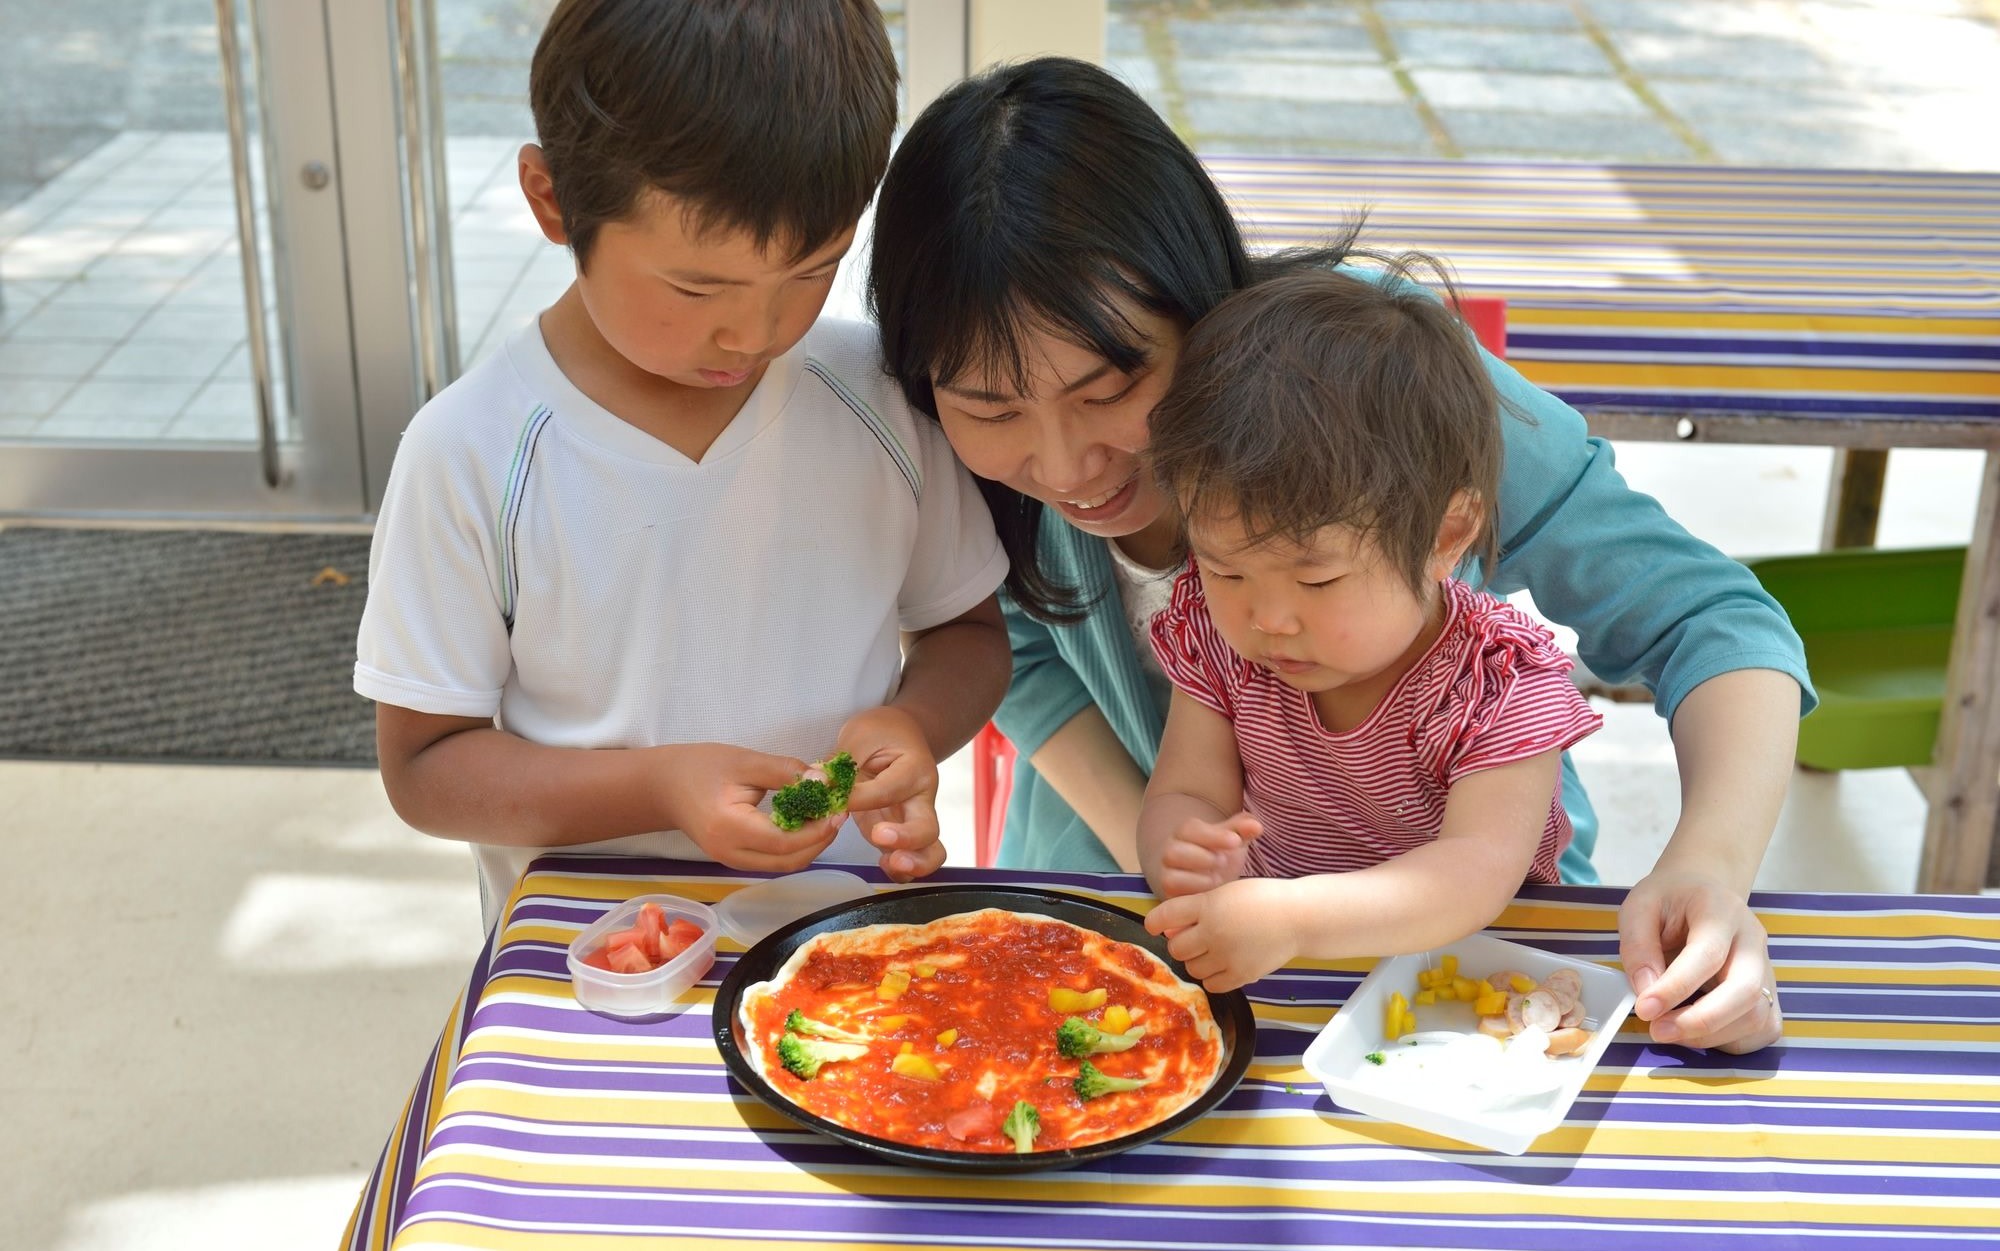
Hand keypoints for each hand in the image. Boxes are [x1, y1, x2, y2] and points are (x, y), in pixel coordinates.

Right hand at [655, 743, 841, 872]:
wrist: (664, 785)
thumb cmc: (700, 767)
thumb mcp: (745, 760)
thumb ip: (786, 772)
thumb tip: (824, 781)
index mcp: (730, 829)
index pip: (784, 841)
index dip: (817, 829)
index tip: (838, 808)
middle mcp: (730, 854)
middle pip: (789, 861)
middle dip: (820, 840)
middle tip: (838, 812)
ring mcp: (732, 861)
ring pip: (784, 864)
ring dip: (810, 845)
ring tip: (826, 815)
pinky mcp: (735, 859)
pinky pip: (773, 859)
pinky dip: (795, 845)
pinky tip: (806, 822)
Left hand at [837, 706, 942, 881]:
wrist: (900, 736)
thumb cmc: (881, 733)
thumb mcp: (860, 735)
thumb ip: (840, 762)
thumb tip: (817, 783)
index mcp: (914, 769)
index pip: (888, 789)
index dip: (860, 797)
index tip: (834, 801)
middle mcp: (921, 798)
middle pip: (927, 827)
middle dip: (907, 838)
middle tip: (880, 837)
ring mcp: (915, 819)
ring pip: (930, 850)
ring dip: (913, 863)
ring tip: (889, 863)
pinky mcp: (903, 834)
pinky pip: (912, 858)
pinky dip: (901, 870)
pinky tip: (883, 866)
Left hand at [1143, 878, 1298, 992]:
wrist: (1298, 917)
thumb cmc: (1261, 899)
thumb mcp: (1226, 892)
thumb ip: (1196, 909)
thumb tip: (1168, 930)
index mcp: (1208, 906)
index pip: (1165, 916)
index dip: (1154, 922)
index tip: (1155, 926)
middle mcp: (1213, 932)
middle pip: (1176, 947)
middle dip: (1181, 942)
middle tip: (1195, 938)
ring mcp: (1227, 956)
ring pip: (1192, 967)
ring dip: (1197, 960)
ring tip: (1213, 950)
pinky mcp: (1241, 975)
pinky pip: (1211, 984)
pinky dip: (1213, 976)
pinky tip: (1223, 964)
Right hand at [1156, 812, 1261, 897]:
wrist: (1205, 880)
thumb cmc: (1220, 856)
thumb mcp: (1232, 840)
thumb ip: (1242, 830)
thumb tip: (1256, 826)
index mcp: (1186, 833)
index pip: (1190, 829)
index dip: (1214, 836)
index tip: (1236, 842)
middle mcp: (1172, 852)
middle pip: (1174, 851)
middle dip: (1202, 858)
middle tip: (1224, 862)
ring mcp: (1168, 875)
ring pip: (1170, 877)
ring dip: (1197, 880)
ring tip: (1217, 880)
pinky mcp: (1170, 895)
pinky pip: (1174, 898)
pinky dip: (1193, 895)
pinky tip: (1210, 894)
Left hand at [1619, 866, 1781, 1052]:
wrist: (1701, 892)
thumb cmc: (1669, 900)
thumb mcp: (1639, 907)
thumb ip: (1638, 947)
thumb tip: (1647, 993)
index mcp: (1721, 910)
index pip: (1707, 956)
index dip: (1675, 988)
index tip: (1644, 1009)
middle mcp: (1753, 940)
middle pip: (1745, 990)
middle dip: (1701, 1021)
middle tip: (1658, 1031)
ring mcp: (1766, 967)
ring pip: (1756, 1016)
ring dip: (1711, 1035)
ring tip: (1669, 1030)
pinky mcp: (1770, 992)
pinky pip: (1763, 1029)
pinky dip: (1730, 1041)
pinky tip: (1696, 1033)